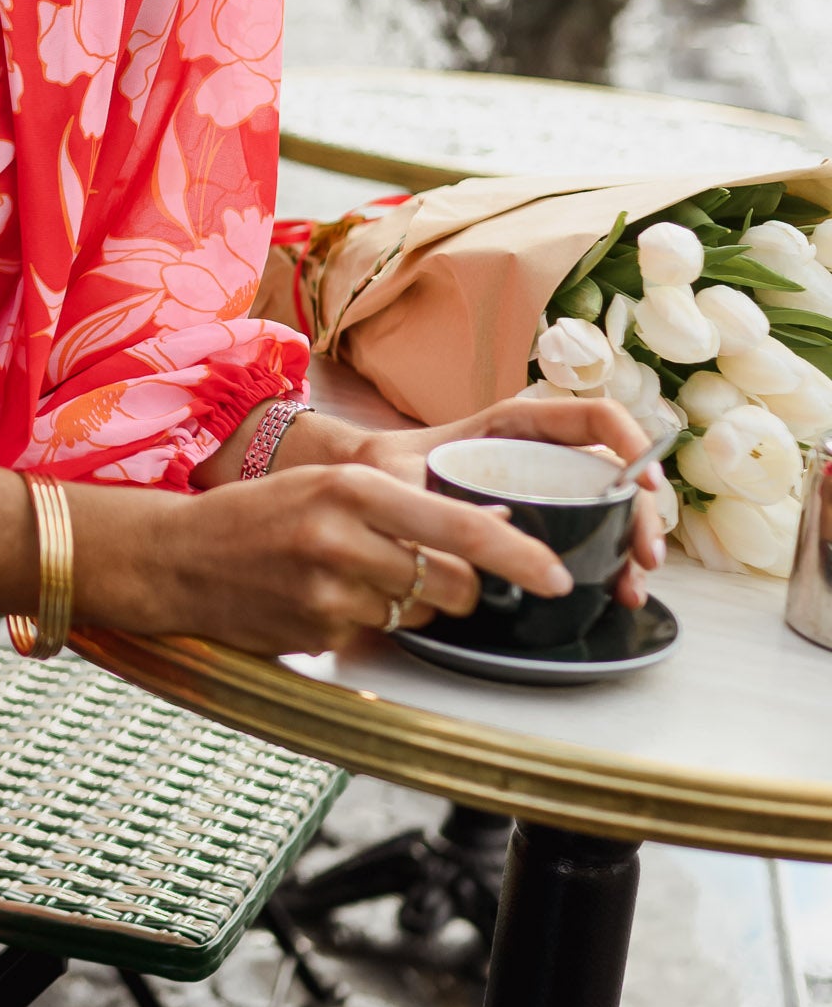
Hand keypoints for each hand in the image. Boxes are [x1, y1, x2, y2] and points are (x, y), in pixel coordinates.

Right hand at [71, 457, 584, 658]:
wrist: (178, 557)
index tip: (555, 577)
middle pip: (451, 585)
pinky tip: (321, 600)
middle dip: (458, 588)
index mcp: (352, 486)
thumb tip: (485, 528)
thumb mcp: (329, 485)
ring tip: (355, 579)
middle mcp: (342, 538)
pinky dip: (363, 625)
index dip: (517, 557)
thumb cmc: (261, 514)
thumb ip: (401, 503)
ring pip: (418, 616)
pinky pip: (375, 638)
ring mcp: (327, 592)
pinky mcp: (316, 634)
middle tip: (428, 573)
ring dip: (407, 607)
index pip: (458, 526)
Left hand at [331, 388, 666, 607]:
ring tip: (632, 587)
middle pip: (612, 472)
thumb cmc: (380, 469)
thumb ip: (437, 494)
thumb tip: (498, 526)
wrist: (359, 488)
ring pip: (606, 507)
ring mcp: (540, 486)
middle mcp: (536, 451)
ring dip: (630, 544)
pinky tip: (611, 589)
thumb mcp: (404, 477)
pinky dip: (604, 559)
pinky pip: (583, 532)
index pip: (592, 416)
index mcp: (514, 424)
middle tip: (646, 559)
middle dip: (641, 512)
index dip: (629, 441)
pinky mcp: (536, 518)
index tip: (645, 481)